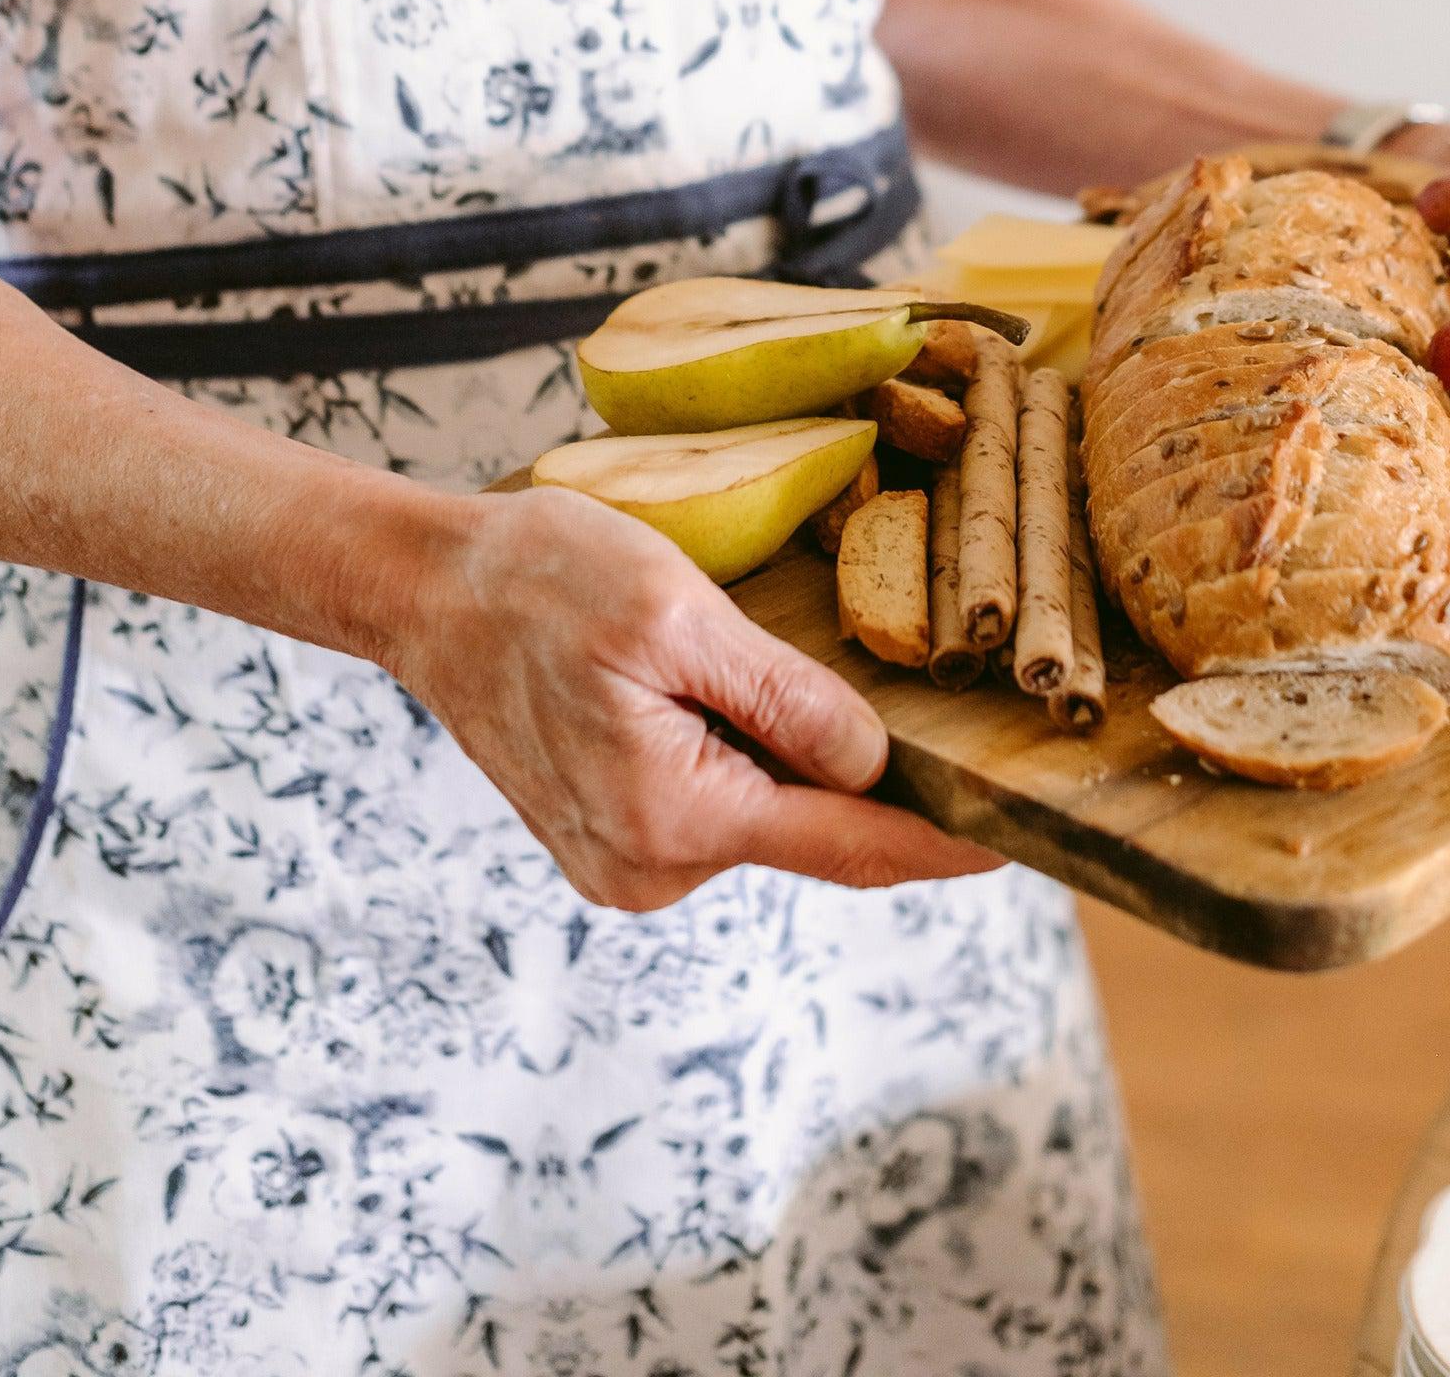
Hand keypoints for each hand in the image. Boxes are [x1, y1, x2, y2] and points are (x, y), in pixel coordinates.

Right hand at [384, 483, 1001, 912]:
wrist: (428, 592)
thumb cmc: (543, 579)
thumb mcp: (677, 613)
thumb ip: (784, 699)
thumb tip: (873, 765)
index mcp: (673, 818)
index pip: (848, 843)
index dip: (943, 838)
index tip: (1021, 835)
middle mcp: (649, 871)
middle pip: (809, 832)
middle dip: (867, 779)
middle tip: (919, 704)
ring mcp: (624, 865)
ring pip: (762, 818)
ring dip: (792, 759)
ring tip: (748, 660)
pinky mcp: (610, 841)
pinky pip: (714, 809)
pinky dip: (742, 760)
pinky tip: (711, 691)